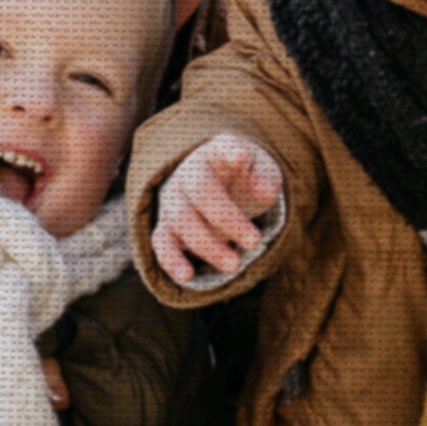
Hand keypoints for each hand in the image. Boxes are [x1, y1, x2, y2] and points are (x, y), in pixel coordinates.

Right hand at [153, 134, 285, 283]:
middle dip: (227, 219)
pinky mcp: (166, 226)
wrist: (220, 186)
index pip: (220, 148)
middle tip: (255, 242)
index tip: (241, 156)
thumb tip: (264, 191)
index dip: (230, 152)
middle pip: (201, 193)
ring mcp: (173, 200)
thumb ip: (265, 179)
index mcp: (214, 154)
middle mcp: (188, 174)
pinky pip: (161, 242)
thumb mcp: (262, 172)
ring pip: (181, 221)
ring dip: (207, 245)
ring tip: (234, 266)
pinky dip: (171, 260)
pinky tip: (187, 277)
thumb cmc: (244, 178)